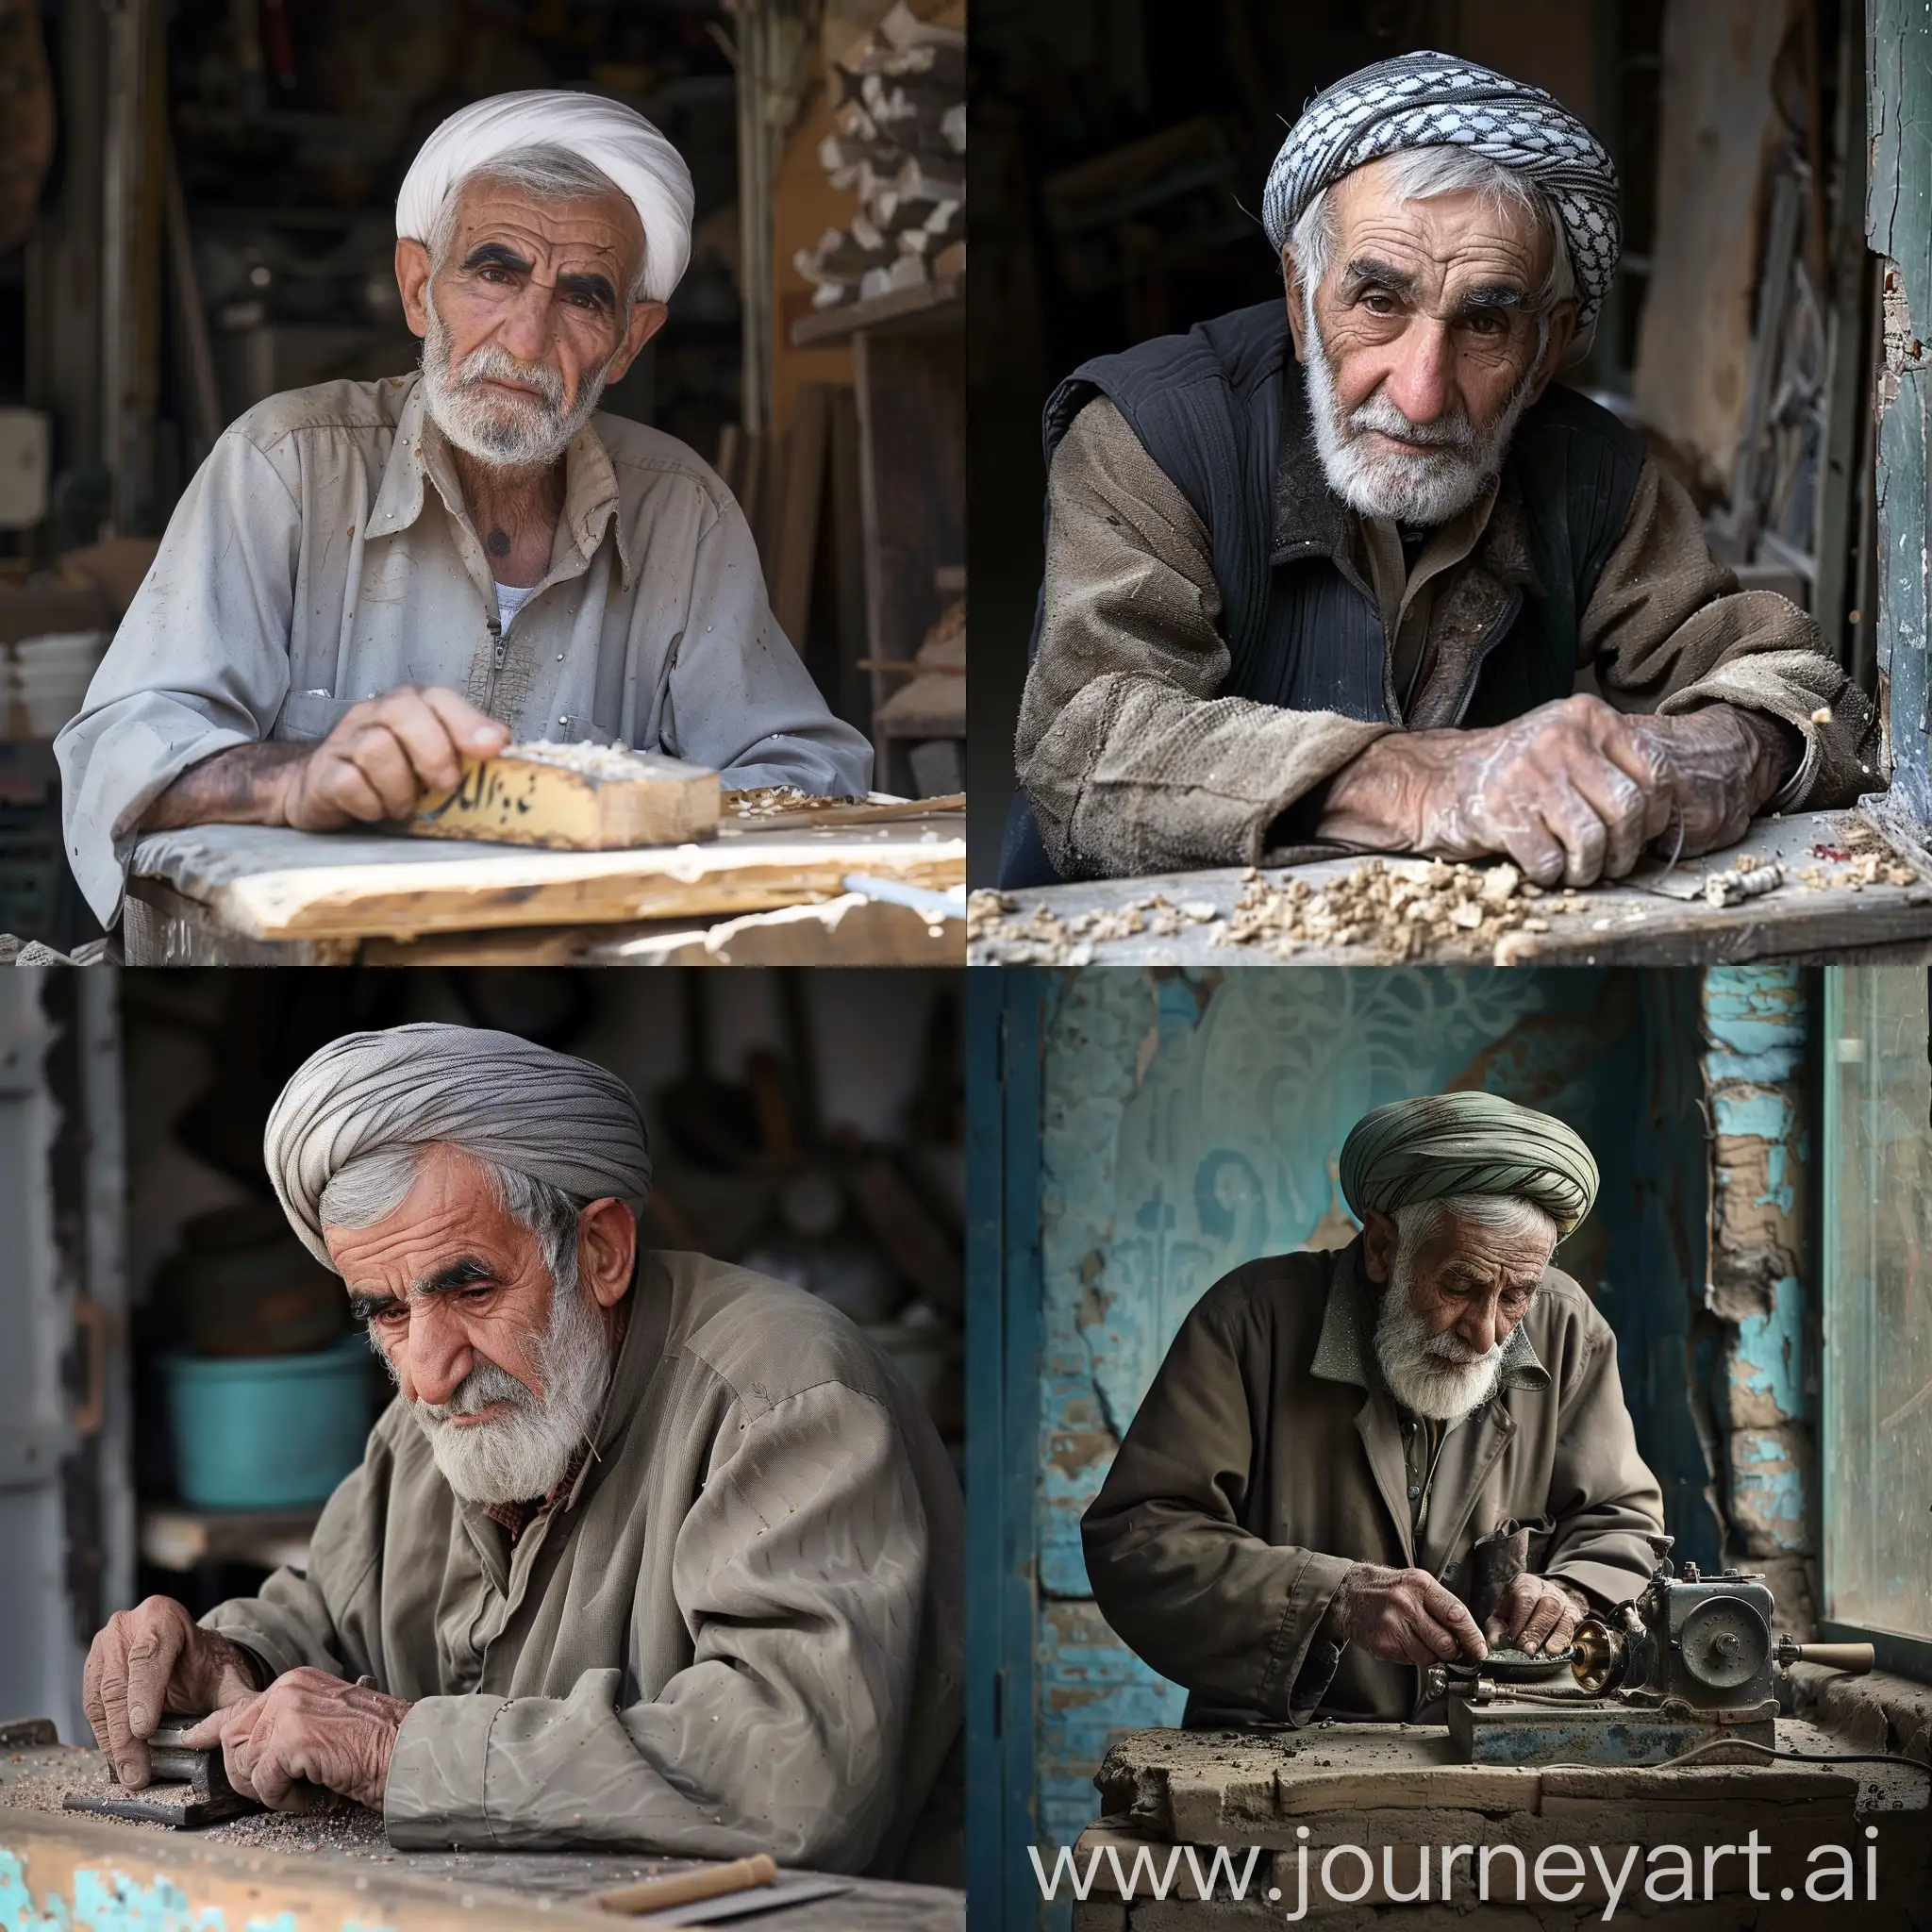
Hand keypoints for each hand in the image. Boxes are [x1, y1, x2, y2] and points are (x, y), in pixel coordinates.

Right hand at [83, 1596, 262, 1787]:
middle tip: (137, 1771)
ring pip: (101, 1699)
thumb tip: (219, 1735)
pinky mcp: (91, 1668)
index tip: (143, 1731)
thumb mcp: (226, 1678)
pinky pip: (91, 1707)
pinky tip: (117, 1758)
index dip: (143, 1695)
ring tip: (129, 1772)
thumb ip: (235, 1703)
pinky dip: (104, 1736)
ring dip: (112, 1741)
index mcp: (163, 1616)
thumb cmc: (204, 1666)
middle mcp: (128, 1625)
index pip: (148, 1656)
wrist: (185, 1657)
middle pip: (119, 1683)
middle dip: (126, 1733)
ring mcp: (103, 1645)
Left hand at [181, 1668, 409, 1813]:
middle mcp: (287, 1689)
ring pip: (245, 1765)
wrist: (406, 1748)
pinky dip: (286, 1798)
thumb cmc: (374, 1742)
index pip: (238, 1706)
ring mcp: (288, 1711)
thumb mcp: (323, 1722)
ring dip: (270, 1789)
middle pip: (233, 1741)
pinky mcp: (292, 1739)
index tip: (194, 1738)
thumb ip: (284, 1725)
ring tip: (305, 1788)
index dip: (212, 1728)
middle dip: (247, 1774)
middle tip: (281, 1788)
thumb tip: (238, 1743)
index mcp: (295, 1682)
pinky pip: (265, 1783)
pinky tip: (313, 1792)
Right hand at [278, 685, 509, 828]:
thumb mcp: (432, 758)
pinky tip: (377, 810)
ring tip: (404, 806)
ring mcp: (345, 741)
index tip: (493, 749)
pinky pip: (349, 782)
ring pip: (375, 749)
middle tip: (445, 787)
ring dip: (400, 788)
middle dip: (434, 754)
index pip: (438, 699)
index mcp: (409, 707)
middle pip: (403, 713)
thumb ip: (466, 749)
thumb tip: (504, 745)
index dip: (468, 722)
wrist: (321, 786)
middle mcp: (375, 715)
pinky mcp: (323, 772)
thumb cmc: (390, 773)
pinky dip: (371, 803)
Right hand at [1318, 694, 1788, 887]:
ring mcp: (1529, 773)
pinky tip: (1540, 868)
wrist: (1434, 783)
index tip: (1643, 834)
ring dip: (1589, 869)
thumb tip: (1667, 815)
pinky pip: (1549, 859)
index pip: (1656, 773)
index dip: (1659, 816)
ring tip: (1576, 870)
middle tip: (1610, 863)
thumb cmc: (1514, 775)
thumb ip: (1611, 765)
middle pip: (1629, 812)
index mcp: (1586, 716)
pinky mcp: (1501, 810)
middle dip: (1625, 850)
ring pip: (1593, 841)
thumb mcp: (1566, 747)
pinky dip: (1549, 874)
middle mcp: (1560, 738)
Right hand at [1322, 1563, 1487, 1666]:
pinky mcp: (1384, 1643)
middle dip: (1452, 1651)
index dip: (1472, 1637)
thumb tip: (1468, 1637)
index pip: (1456, 1615)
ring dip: (1432, 1655)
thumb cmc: (1389, 1589)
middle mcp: (1407, 1604)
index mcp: (1421, 1585)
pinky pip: (1411, 1660)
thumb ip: (1442, 1606)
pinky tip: (1404, 1641)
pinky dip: (1413, 1656)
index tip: (1480, 1650)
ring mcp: (1394, 1625)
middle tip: (1449, 1649)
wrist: (1349, 1594)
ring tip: (1420, 1640)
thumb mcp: (1417, 1584)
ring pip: (1430, 1656)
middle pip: (1446, 1642)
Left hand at [1485, 1573, 1590, 1655]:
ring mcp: (1564, 1601)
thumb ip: (1496, 1627)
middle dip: (1537, 1630)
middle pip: (1546, 1607)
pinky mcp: (1574, 1614)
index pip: (1525, 1598)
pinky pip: (1574, 1626)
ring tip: (1547, 1652)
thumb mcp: (1502, 1612)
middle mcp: (1547, 1590)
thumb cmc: (1517, 1608)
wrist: (1541, 1598)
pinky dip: (1567, 1639)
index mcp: (1526, 1583)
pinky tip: (1560, 1651)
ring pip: (1563, 1615)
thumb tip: (1494, 1644)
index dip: (1520, 1619)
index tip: (1514, 1638)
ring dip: (1555, 1636)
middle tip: (1528, 1649)